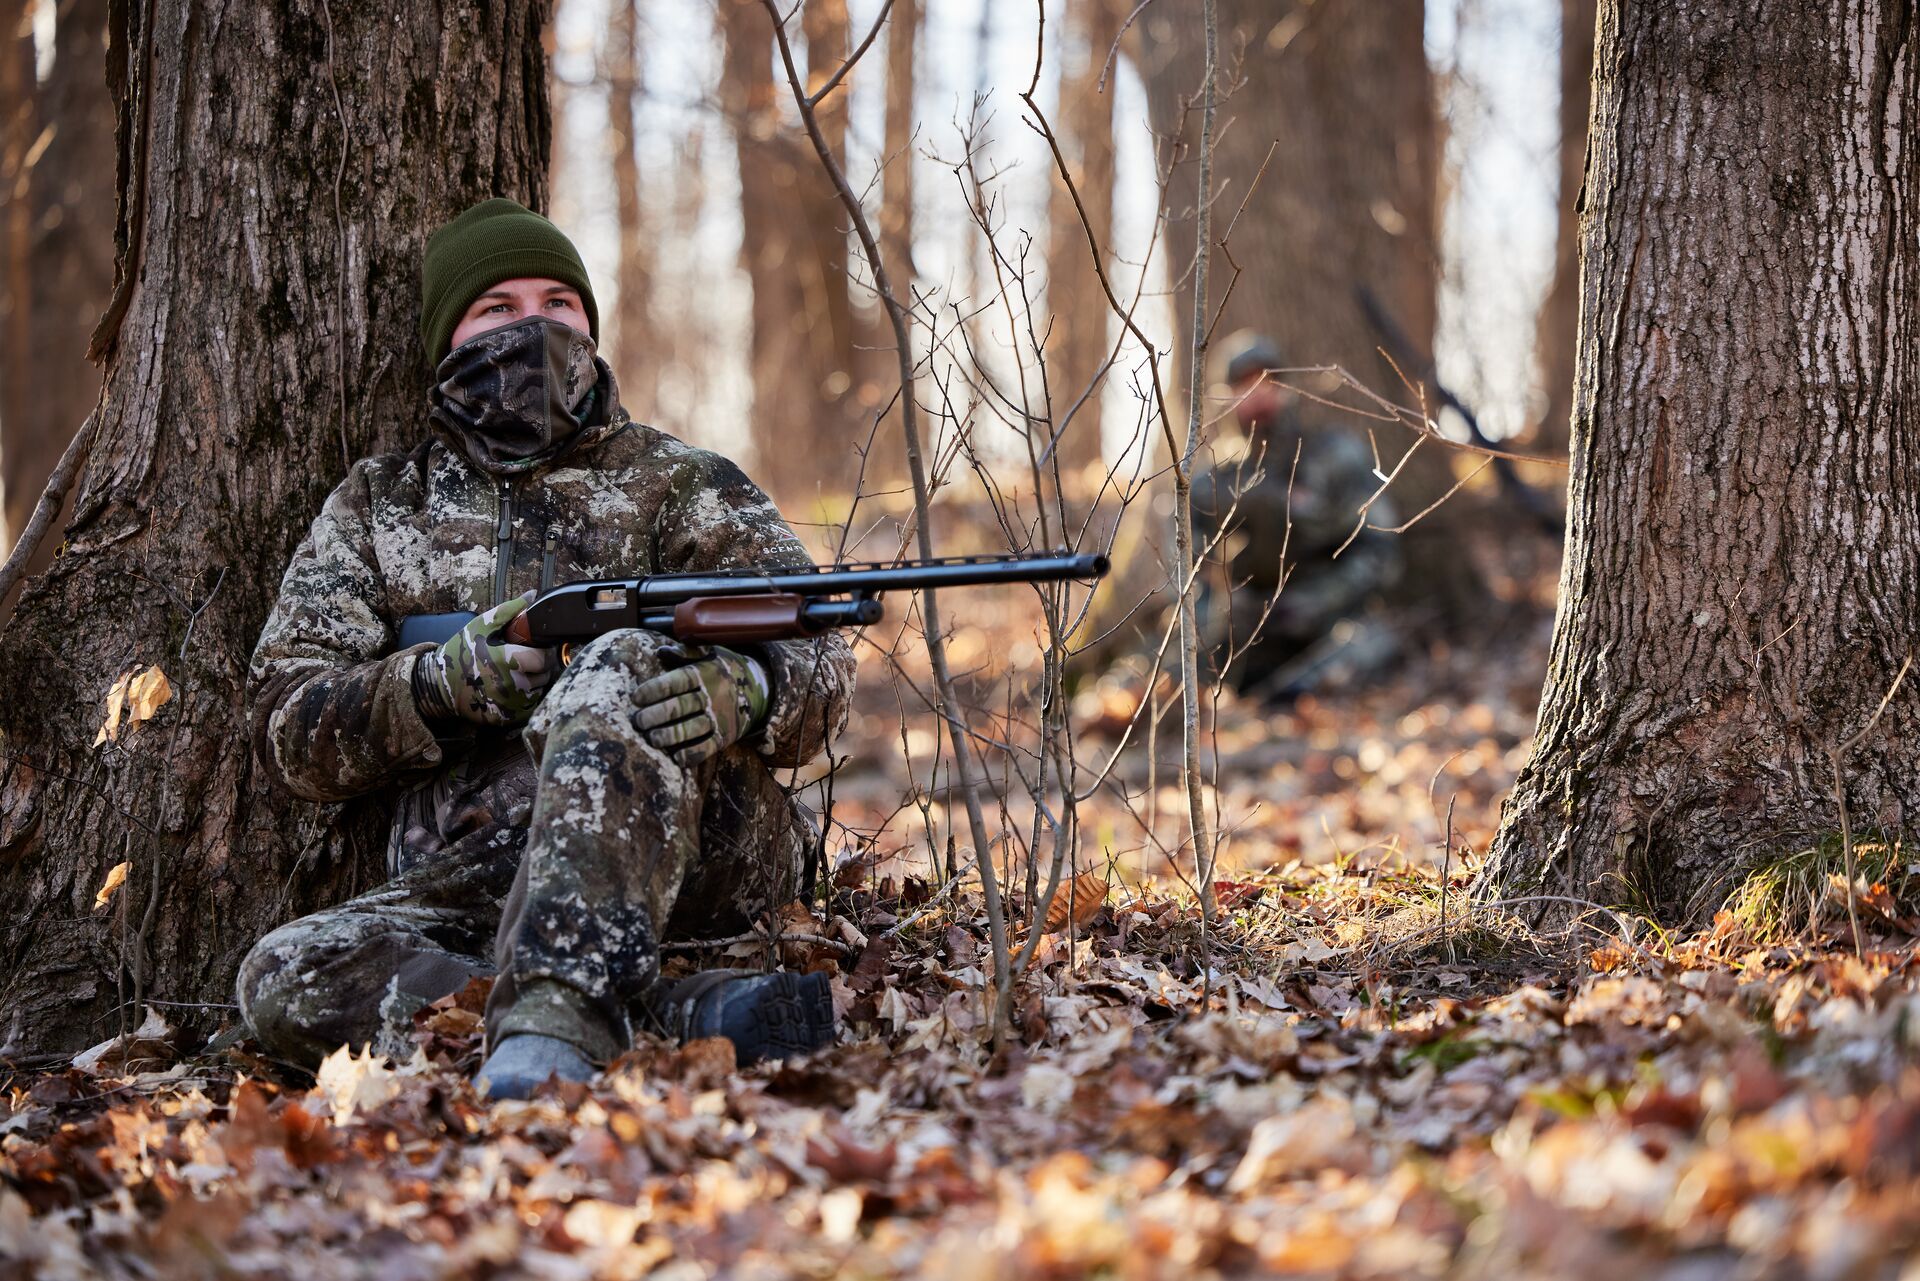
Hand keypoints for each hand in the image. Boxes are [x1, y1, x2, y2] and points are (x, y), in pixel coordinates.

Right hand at [412, 593, 554, 725]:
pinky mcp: (507, 719)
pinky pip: (530, 707)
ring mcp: (509, 705)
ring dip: (534, 682)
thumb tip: (533, 595)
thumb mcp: (480, 627)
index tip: (535, 647)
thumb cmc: (461, 652)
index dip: (542, 651)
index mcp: (504, 661)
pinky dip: (526, 698)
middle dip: (539, 665)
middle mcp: (509, 686)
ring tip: (516, 673)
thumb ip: (508, 611)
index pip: (542, 658)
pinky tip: (512, 688)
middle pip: (544, 675)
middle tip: (525, 659)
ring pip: (539, 691)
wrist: (439, 686)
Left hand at [631, 646, 769, 763]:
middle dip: (657, 714)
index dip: (655, 689)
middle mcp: (714, 695)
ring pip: (692, 728)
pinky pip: (708, 747)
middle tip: (638, 721)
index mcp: (706, 673)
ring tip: (651, 739)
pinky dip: (692, 754)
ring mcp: (720, 717)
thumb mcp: (711, 654)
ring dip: (670, 736)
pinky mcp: (725, 736)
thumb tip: (662, 651)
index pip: (678, 681)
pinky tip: (676, 757)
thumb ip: (687, 652)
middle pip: (682, 706)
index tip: (636, 697)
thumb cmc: (724, 669)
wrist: (760, 688)